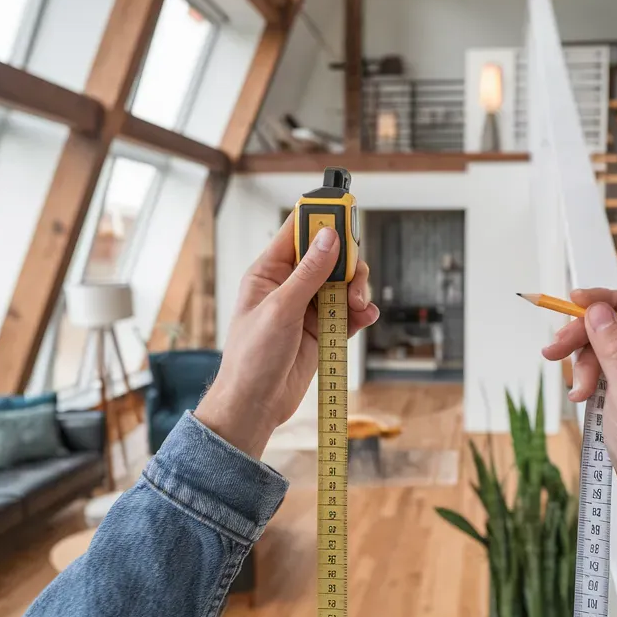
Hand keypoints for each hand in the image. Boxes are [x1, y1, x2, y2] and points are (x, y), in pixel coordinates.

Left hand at [195, 214, 378, 459]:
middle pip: (329, 256)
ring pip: (344, 283)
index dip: (321, 218)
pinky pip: (349, 312)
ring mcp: (307, 307)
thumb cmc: (252, 359)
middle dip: (347, 264)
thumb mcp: (281, 309)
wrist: (257, 405)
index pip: (297, 232)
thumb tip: (328, 238)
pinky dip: (361, 312)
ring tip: (356, 307)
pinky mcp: (323, 329)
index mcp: (269, 272)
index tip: (344, 211)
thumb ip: (309, 273)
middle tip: (353, 279)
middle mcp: (290, 285)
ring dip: (356, 290)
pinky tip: (364, 318)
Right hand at [541, 288, 616, 563]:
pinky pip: (598, 362)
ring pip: (601, 341)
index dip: (609, 298)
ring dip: (581, 360)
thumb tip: (598, 310)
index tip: (575, 301)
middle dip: (584, 334)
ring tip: (575, 391)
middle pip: (616, 321)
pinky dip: (584, 375)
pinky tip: (580, 397)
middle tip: (554, 349)